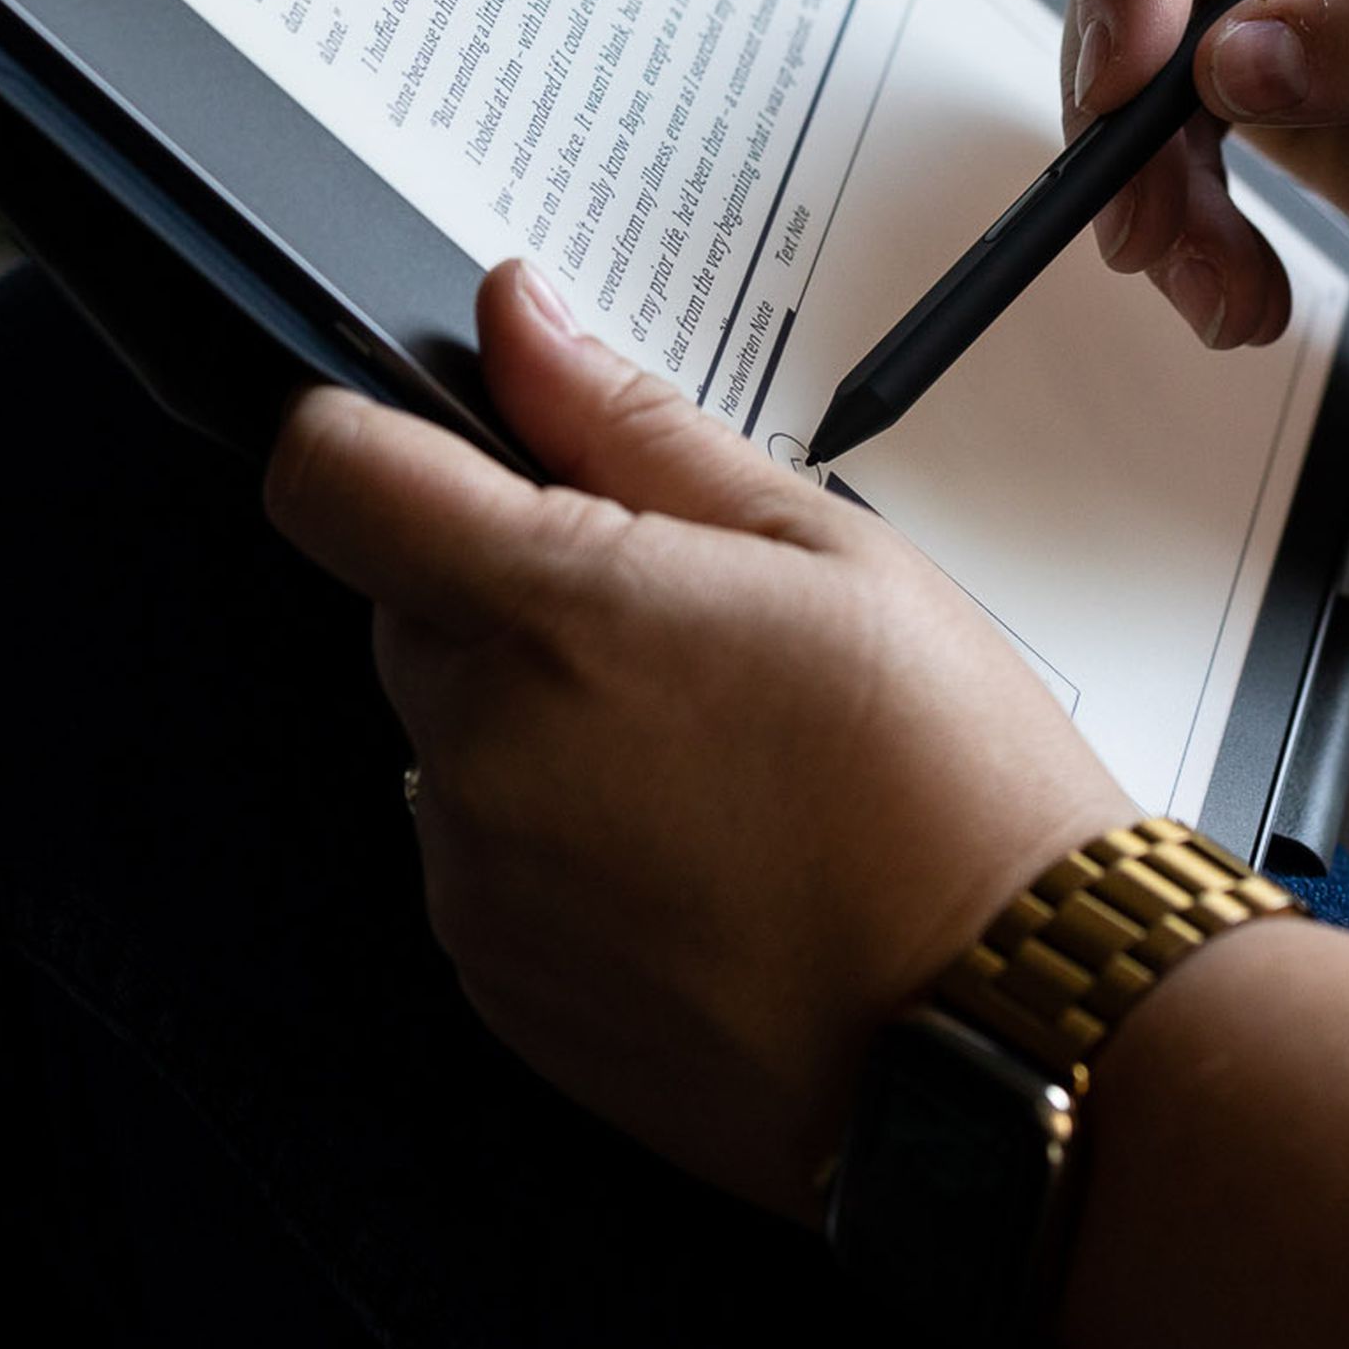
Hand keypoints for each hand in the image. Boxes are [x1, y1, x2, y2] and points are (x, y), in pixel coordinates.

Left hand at [264, 259, 1127, 1221]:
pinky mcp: (500, 989)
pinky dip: (550, 832)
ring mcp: (480, 887)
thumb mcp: (814, 544)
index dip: (361, 433)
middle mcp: (483, 755)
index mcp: (553, 615)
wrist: (1017, 1030)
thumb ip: (628, 420)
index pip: (331, 476)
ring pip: (446, 734)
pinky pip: (479, 858)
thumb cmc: (944, 780)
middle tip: (671, 620)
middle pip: (404, 606)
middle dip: (505, 588)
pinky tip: (690, 847)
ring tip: (708, 752)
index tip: (428, 441)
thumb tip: (517, 318)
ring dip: (531, 714)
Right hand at [1063, 0, 1348, 342]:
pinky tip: (1231, 275)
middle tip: (1143, 206)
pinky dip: (1172, 205)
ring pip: (1125, 35)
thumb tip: (1236, 57)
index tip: (1134, 71)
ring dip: (1142, 170)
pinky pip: (1153, 118)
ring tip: (1211, 273)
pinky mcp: (1245, 40)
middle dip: (1125, 83)